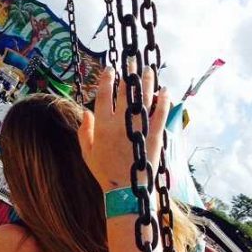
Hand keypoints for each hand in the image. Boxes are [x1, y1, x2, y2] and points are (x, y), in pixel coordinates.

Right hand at [78, 66, 169, 191]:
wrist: (125, 191)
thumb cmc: (104, 173)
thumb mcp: (88, 154)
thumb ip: (85, 132)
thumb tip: (86, 112)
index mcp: (103, 126)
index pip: (105, 95)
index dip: (107, 79)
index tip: (111, 69)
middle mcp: (120, 123)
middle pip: (125, 92)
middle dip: (129, 74)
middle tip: (133, 61)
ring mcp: (138, 128)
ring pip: (144, 98)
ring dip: (147, 81)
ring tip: (149, 70)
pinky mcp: (154, 135)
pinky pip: (160, 113)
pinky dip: (164, 100)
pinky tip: (166, 90)